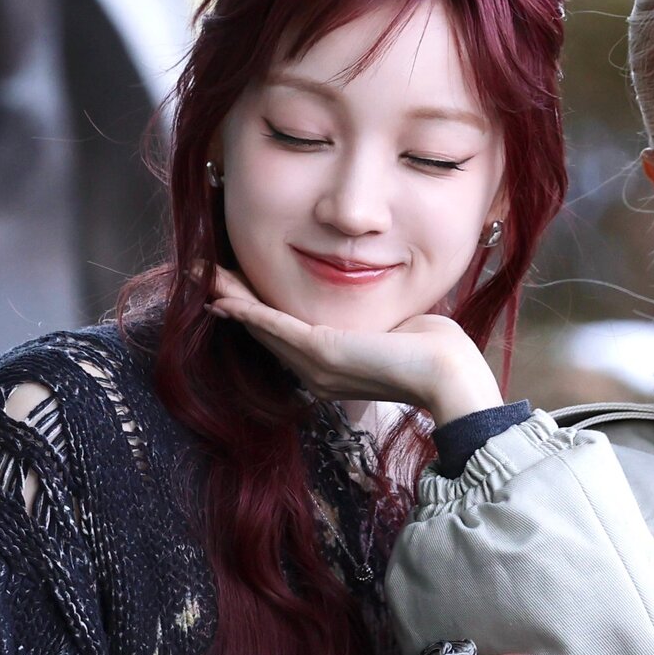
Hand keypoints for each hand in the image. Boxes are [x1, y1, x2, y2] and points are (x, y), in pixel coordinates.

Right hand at [206, 267, 502, 421]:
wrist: (446, 371)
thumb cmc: (431, 350)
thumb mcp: (391, 330)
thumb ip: (370, 322)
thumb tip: (375, 311)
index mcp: (332, 372)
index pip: (286, 337)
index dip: (258, 312)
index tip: (238, 289)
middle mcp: (317, 374)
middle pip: (266, 332)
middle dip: (236, 302)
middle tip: (208, 279)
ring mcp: (316, 366)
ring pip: (264, 327)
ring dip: (233, 301)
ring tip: (207, 280)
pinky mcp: (321, 352)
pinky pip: (274, 325)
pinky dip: (248, 310)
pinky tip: (225, 297)